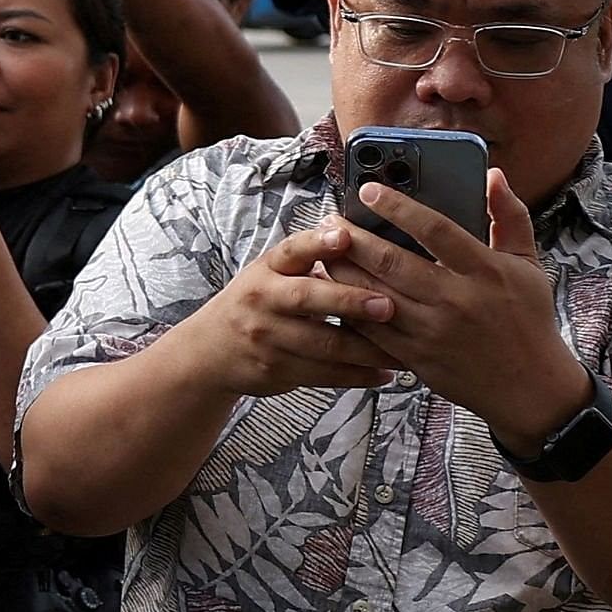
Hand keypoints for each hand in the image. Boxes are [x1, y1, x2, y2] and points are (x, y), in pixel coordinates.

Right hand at [170, 219, 400, 399]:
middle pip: (308, 299)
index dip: (318, 243)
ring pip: (323, 345)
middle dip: (350, 301)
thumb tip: (356, 235)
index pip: (291, 250)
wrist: (208, 352)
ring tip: (403, 350)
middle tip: (388, 306)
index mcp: (266, 270)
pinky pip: (323, 375)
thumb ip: (308, 259)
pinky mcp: (275, 370)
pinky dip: (357, 377)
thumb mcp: (270, 273)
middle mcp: (262, 300)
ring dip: (368, 350)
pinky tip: (383, 374)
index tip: (345, 236)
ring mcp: (267, 338)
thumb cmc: (254, 305)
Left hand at [323, 171, 588, 439]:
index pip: (436, 230)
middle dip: (355, 238)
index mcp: (485, 271)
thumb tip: (493, 175)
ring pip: (374, 294)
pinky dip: (347, 307)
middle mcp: (457, 300)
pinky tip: (331, 289)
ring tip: (323, 249)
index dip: (399, 208)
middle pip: (393, 262)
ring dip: (343, 270)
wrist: (529, 387)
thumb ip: (510, 217)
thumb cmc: (527, 318)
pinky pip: (371, 329)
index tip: (370, 190)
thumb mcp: (528, 265)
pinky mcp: (415, 356)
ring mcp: (433, 331)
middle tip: (330, 219)